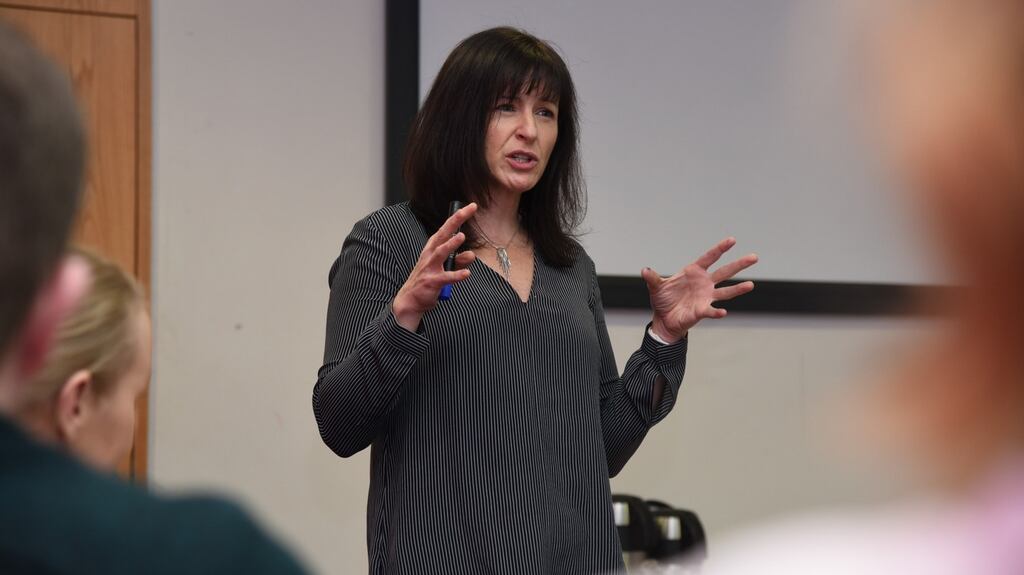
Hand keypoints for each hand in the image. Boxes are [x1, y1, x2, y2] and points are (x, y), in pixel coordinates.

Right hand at [393, 203, 477, 330]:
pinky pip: (446, 277)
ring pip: (441, 253)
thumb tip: (471, 254)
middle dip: (455, 221)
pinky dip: (456, 275)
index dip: (457, 217)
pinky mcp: (432, 282)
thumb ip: (458, 261)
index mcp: (433, 248)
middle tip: (467, 210)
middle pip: (443, 234)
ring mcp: (430, 267)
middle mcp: (430, 254)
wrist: (410, 300)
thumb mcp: (444, 268)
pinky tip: (466, 274)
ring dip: (451, 244)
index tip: (470, 206)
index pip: (446, 229)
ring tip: (461, 236)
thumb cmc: (428, 280)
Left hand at [641, 237, 757, 342]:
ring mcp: (706, 297)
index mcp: (694, 272)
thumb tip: (644, 270)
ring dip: (738, 289)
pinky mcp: (703, 310)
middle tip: (754, 257)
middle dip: (739, 264)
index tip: (733, 240)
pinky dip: (717, 312)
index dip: (720, 249)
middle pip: (725, 271)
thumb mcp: (656, 287)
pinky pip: (712, 311)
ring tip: (751, 285)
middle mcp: (704, 283)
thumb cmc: (663, 300)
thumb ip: (652, 278)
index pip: (709, 258)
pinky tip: (723, 312)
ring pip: (726, 291)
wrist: (664, 319)